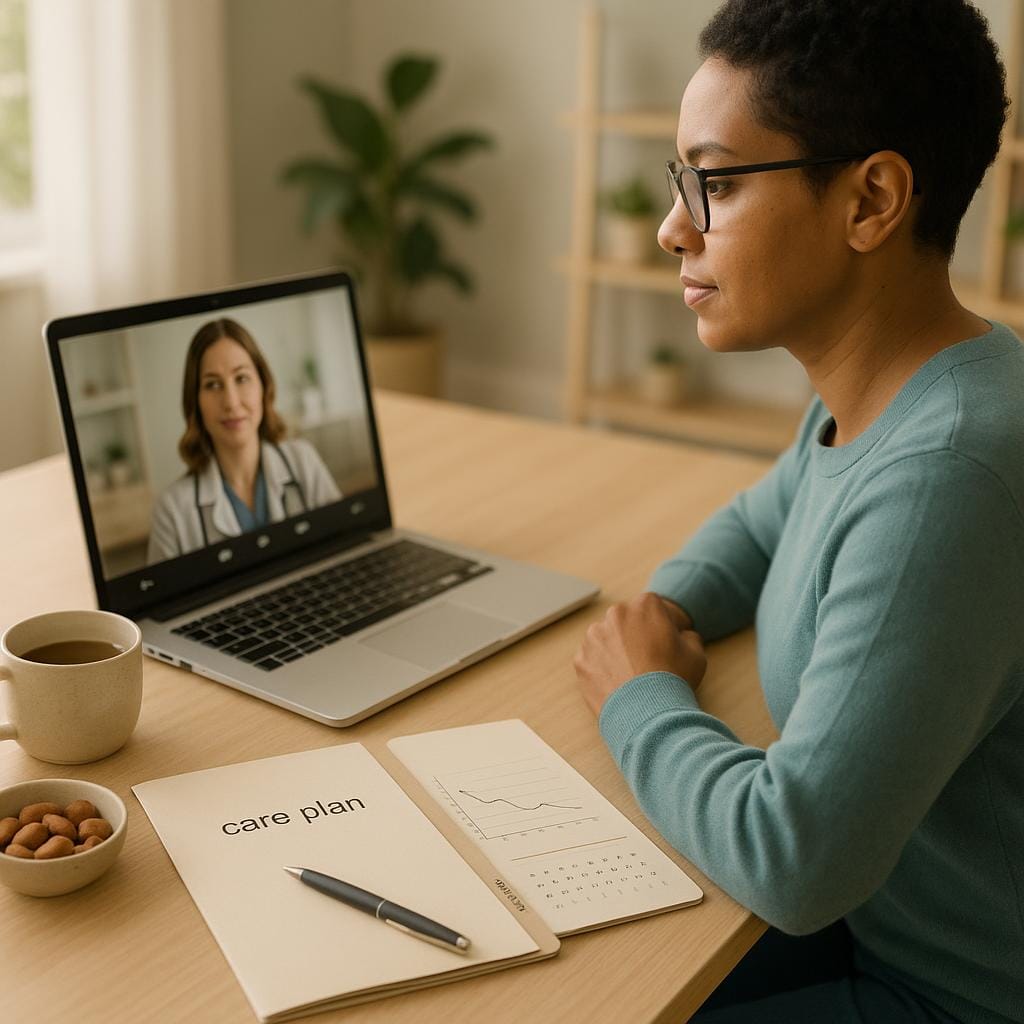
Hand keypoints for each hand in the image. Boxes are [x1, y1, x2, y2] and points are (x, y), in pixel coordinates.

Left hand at [573, 592, 706, 716]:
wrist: (647, 714)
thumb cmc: (674, 679)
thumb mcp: (696, 652)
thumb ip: (688, 635)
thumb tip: (681, 635)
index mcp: (645, 605)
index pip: (659, 609)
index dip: (669, 627)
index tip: (672, 643)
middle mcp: (615, 614)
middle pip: (631, 622)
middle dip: (640, 636)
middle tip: (652, 661)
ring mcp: (594, 637)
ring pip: (609, 639)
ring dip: (619, 650)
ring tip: (633, 675)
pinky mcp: (580, 659)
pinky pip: (594, 660)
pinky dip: (604, 668)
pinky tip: (619, 684)